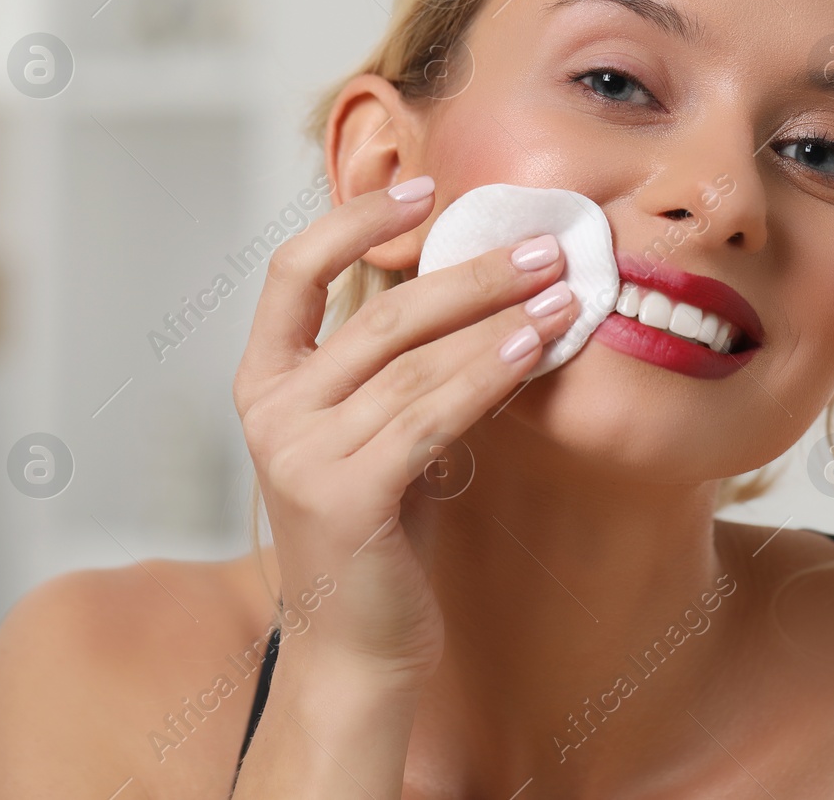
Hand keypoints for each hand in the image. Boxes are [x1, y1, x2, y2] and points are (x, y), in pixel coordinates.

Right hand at [232, 176, 579, 687]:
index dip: (356, 220)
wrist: (360, 646)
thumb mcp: (380, 427)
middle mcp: (271, 411)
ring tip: (567, 290)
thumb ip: (402, 362)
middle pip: (382, 312)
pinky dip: (490, 374)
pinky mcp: (344, 497)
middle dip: (474, 271)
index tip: (425, 187)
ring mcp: (299, 455)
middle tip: (547, 244)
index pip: (294, 270)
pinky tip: (537, 347)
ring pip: (416, 361)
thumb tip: (488, 277)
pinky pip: (432, 415)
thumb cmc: (381, 529)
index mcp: (266, 380)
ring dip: (502, 317)